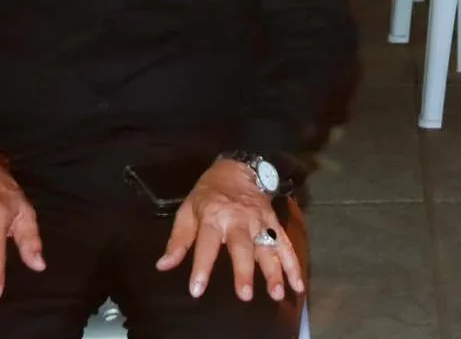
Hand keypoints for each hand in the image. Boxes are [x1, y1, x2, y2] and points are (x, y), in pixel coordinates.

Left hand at [156, 159, 302, 303]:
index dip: (201, 267)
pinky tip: (297, 284)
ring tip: (276, 293)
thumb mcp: (188, 209)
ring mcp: (259, 222)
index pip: (206, 244)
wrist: (240, 166)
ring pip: (268, 247)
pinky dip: (293, 264)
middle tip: (245, 295)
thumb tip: (163, 265)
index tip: (197, 290)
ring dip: (274, 271)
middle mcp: (238, 220)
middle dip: (244, 270)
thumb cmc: (210, 193)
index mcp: (213, 217)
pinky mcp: (274, 222)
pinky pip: (285, 244)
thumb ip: (178, 240)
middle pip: (242, 247)